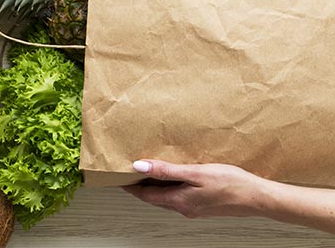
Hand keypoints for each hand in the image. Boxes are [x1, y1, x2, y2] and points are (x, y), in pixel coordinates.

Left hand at [123, 159, 270, 217]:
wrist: (258, 199)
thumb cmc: (230, 184)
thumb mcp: (195, 173)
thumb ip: (166, 171)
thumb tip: (140, 167)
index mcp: (178, 201)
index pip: (145, 195)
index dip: (130, 186)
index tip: (118, 177)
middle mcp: (183, 208)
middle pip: (154, 198)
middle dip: (140, 186)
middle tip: (129, 173)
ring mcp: (194, 209)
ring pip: (166, 198)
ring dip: (155, 187)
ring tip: (148, 172)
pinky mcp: (203, 206)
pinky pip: (179, 197)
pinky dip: (170, 188)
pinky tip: (174, 178)